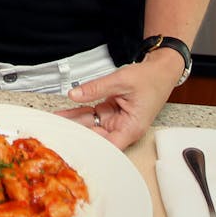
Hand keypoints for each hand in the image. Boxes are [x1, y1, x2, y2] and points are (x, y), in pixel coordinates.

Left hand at [56, 55, 178, 149]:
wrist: (160, 70)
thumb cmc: (151, 79)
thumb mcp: (121, 80)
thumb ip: (96, 88)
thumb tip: (75, 94)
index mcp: (131, 127)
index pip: (108, 146)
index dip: (90, 146)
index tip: (72, 143)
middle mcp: (123, 128)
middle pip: (96, 136)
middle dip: (76, 133)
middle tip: (56, 130)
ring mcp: (116, 120)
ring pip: (90, 125)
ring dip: (73, 123)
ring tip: (55, 121)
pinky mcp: (111, 112)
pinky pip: (92, 115)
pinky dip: (79, 113)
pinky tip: (64, 114)